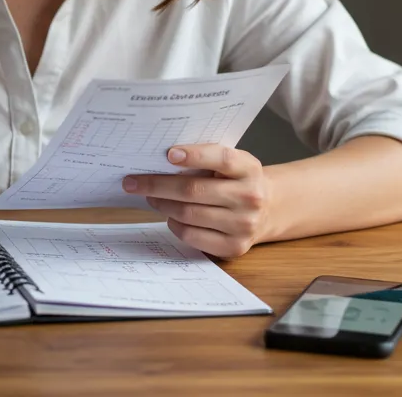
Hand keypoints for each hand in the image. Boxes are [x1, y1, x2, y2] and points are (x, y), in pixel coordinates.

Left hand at [122, 145, 271, 258]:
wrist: (268, 210)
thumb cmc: (237, 181)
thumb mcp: (231, 163)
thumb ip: (206, 159)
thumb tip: (161, 160)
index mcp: (249, 168)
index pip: (221, 158)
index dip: (194, 155)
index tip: (168, 154)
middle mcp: (250, 197)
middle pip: (193, 190)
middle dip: (157, 185)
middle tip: (133, 182)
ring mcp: (244, 224)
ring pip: (188, 214)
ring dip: (162, 204)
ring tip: (149, 197)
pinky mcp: (234, 246)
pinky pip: (192, 236)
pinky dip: (174, 224)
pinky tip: (169, 215)